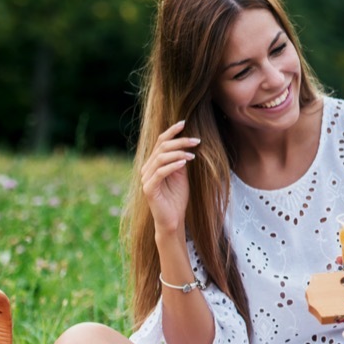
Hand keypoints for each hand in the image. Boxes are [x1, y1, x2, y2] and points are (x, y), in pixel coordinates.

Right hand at [141, 120, 200, 234]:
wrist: (173, 219)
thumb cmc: (177, 198)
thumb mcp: (181, 175)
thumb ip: (181, 160)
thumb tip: (187, 144)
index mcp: (154, 163)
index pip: (160, 142)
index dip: (171, 131)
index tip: (184, 123)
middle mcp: (147, 168)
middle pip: (161, 147)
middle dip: (180, 141)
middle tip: (196, 141)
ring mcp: (146, 178)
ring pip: (160, 158)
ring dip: (178, 154)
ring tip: (192, 155)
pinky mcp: (149, 188)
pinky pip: (160, 173)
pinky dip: (172, 166)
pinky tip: (184, 163)